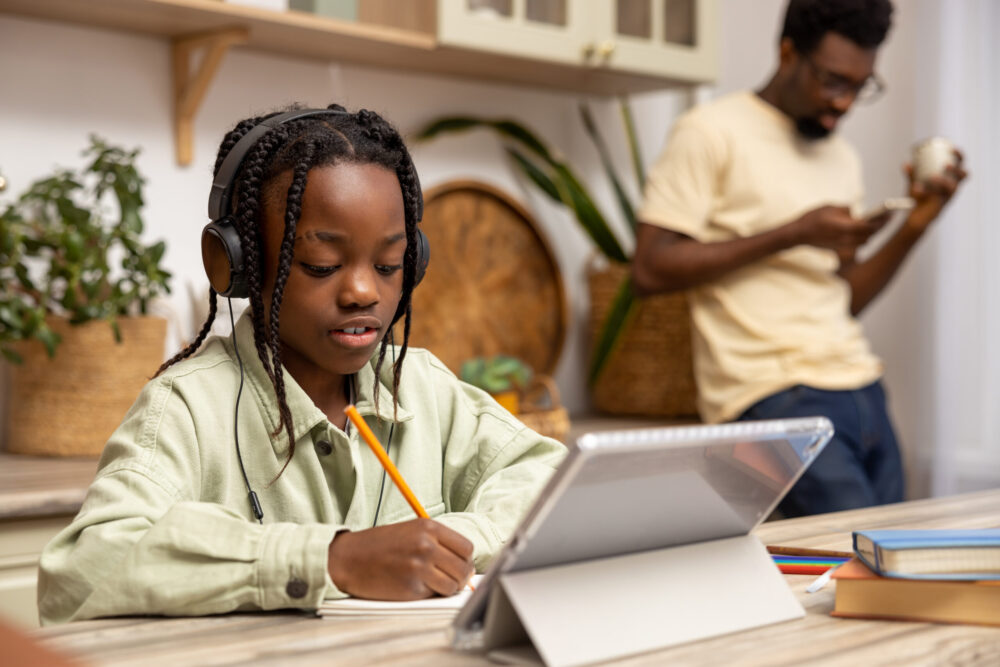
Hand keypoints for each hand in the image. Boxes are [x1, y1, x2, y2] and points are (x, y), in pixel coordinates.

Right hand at [327, 519, 474, 599]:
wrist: (349, 558)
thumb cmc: (379, 545)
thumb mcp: (411, 531)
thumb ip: (437, 542)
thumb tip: (465, 562)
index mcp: (429, 527)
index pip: (466, 548)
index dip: (465, 559)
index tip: (460, 565)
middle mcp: (426, 545)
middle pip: (464, 568)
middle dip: (461, 577)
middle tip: (451, 579)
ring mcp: (419, 567)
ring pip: (453, 585)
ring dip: (447, 588)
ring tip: (433, 583)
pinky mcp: (411, 587)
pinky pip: (434, 595)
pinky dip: (428, 594)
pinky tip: (414, 585)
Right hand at [788, 205, 880, 251]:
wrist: (798, 234)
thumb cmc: (813, 218)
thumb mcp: (830, 207)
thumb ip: (847, 209)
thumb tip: (855, 213)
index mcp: (845, 227)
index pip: (869, 225)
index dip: (881, 220)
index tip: (890, 213)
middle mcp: (846, 239)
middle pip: (869, 234)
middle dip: (880, 226)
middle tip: (888, 218)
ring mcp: (843, 245)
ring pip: (864, 241)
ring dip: (872, 233)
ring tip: (879, 224)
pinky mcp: (840, 248)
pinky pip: (856, 243)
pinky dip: (863, 237)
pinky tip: (865, 230)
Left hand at [904, 149, 967, 230]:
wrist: (914, 217)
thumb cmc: (918, 198)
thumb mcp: (914, 183)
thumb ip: (911, 174)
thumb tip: (906, 163)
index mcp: (949, 179)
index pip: (960, 165)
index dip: (959, 156)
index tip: (952, 148)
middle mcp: (952, 187)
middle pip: (963, 175)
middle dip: (957, 169)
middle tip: (946, 164)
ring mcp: (948, 197)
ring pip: (954, 187)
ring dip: (944, 181)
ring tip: (933, 177)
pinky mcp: (940, 206)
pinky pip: (938, 197)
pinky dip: (927, 191)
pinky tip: (917, 189)